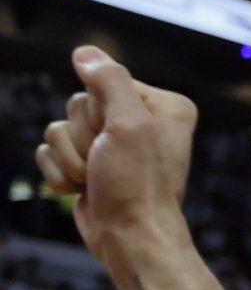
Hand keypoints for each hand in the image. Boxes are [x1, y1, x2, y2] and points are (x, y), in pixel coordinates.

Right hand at [37, 47, 199, 264]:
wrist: (129, 237)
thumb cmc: (138, 184)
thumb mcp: (129, 124)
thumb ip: (109, 81)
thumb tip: (85, 52)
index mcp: (162, 105)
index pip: (104, 82)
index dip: (100, 112)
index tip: (120, 138)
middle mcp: (139, 120)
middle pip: (78, 104)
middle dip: (83, 138)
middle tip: (107, 162)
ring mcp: (111, 144)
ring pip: (58, 129)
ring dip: (70, 159)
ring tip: (97, 179)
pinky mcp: (89, 164)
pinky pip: (50, 152)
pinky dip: (59, 173)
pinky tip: (82, 190)